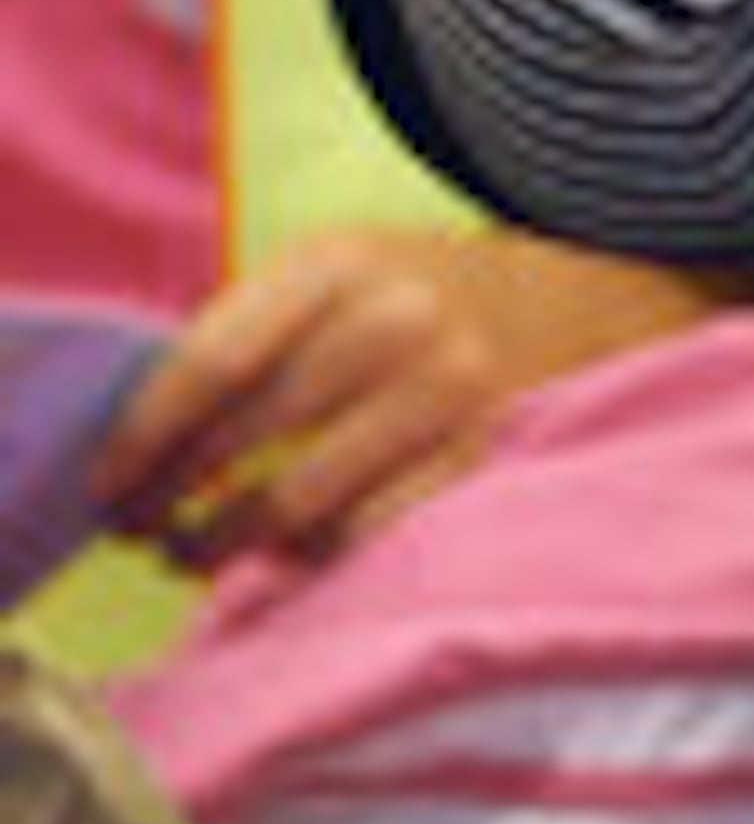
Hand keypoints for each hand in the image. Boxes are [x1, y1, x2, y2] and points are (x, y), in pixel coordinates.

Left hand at [92, 232, 722, 569]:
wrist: (577, 298)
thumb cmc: (416, 298)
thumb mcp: (335, 274)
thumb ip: (250, 331)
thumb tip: (142, 437)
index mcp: (337, 265)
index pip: (212, 360)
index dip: (144, 435)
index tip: (106, 484)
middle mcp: (394, 322)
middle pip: (248, 434)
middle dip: (173, 497)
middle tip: (137, 530)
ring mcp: (446, 392)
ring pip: (302, 499)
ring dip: (228, 541)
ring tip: (192, 553)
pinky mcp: (480, 457)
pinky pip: (369, 532)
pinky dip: (311, 557)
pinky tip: (283, 557)